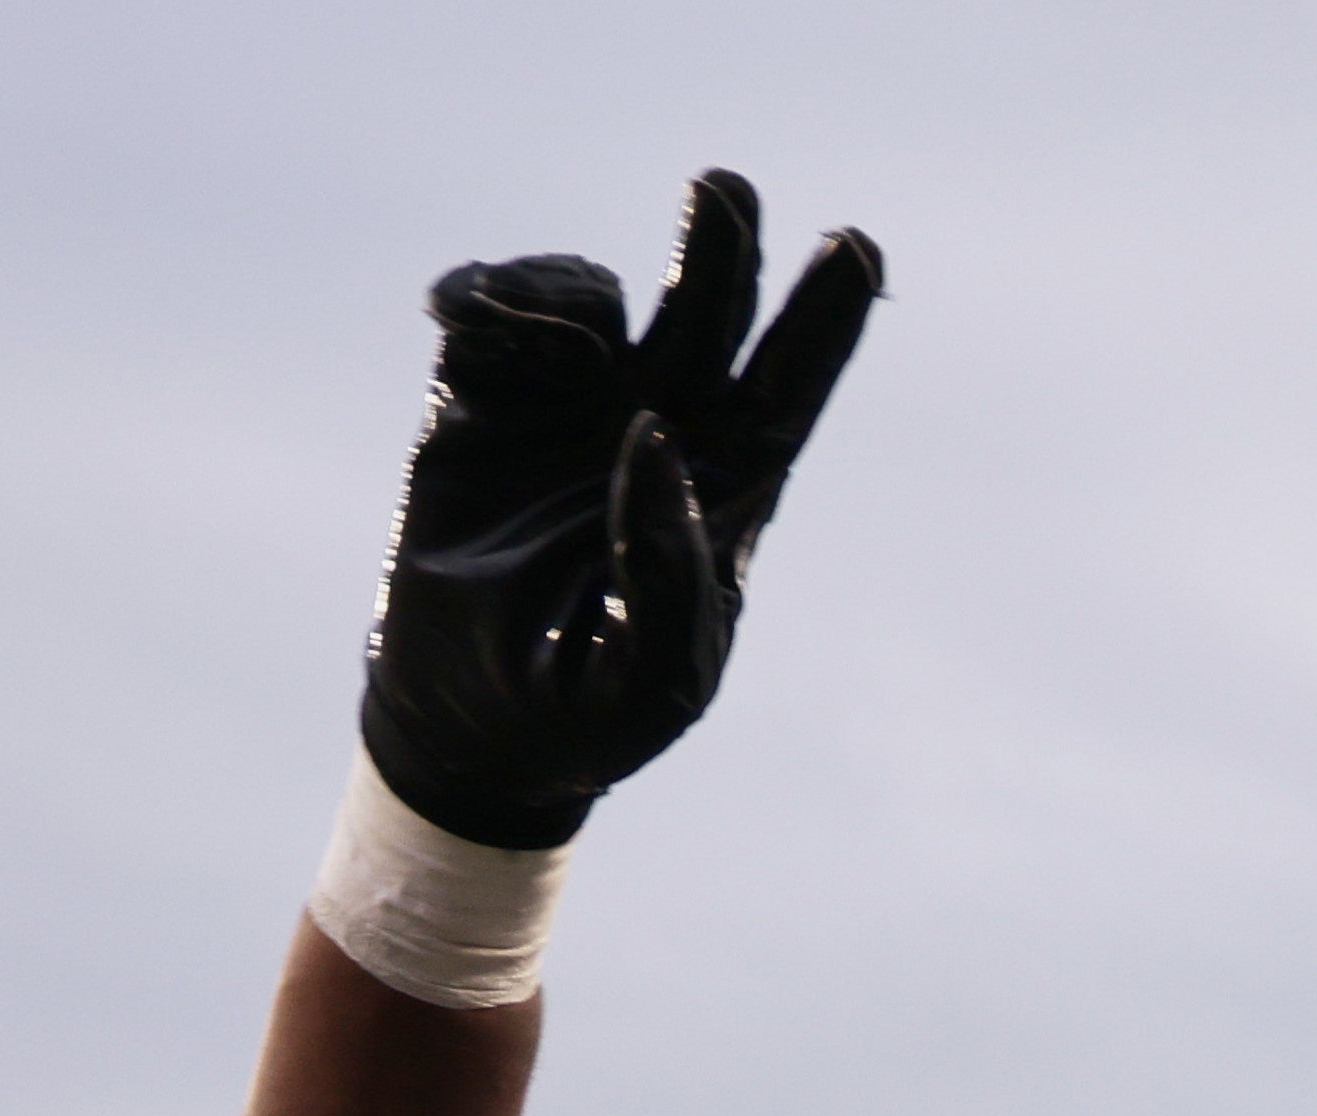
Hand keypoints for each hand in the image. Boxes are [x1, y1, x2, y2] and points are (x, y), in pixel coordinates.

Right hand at [358, 171, 883, 850]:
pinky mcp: (481, 396)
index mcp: (722, 492)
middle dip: (721, 246)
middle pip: (711, 307)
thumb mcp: (648, 676)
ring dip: (567, 292)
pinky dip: (482, 298)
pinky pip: (488, 312)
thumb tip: (652, 438)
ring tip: (532, 350)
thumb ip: (669, 570)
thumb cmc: (582, 712)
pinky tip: (458, 320)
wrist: (465, 722)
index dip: (826, 319)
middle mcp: (656, 424)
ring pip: (593, 296)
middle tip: (723, 191)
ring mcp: (570, 402)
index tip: (859, 247)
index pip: (791, 390)